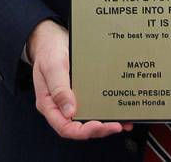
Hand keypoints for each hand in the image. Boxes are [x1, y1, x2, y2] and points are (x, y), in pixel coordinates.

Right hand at [28, 19, 132, 139]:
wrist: (52, 38)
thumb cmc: (49, 51)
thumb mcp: (52, 66)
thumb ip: (59, 89)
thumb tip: (69, 112)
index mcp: (49, 104)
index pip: (64, 127)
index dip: (82, 131)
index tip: (98, 125)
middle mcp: (60, 106)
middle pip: (79, 127)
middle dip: (99, 129)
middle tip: (116, 125)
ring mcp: (71, 100)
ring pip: (87, 119)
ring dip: (105, 124)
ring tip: (122, 123)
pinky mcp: (81, 94)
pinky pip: (93, 107)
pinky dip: (106, 111)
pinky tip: (117, 111)